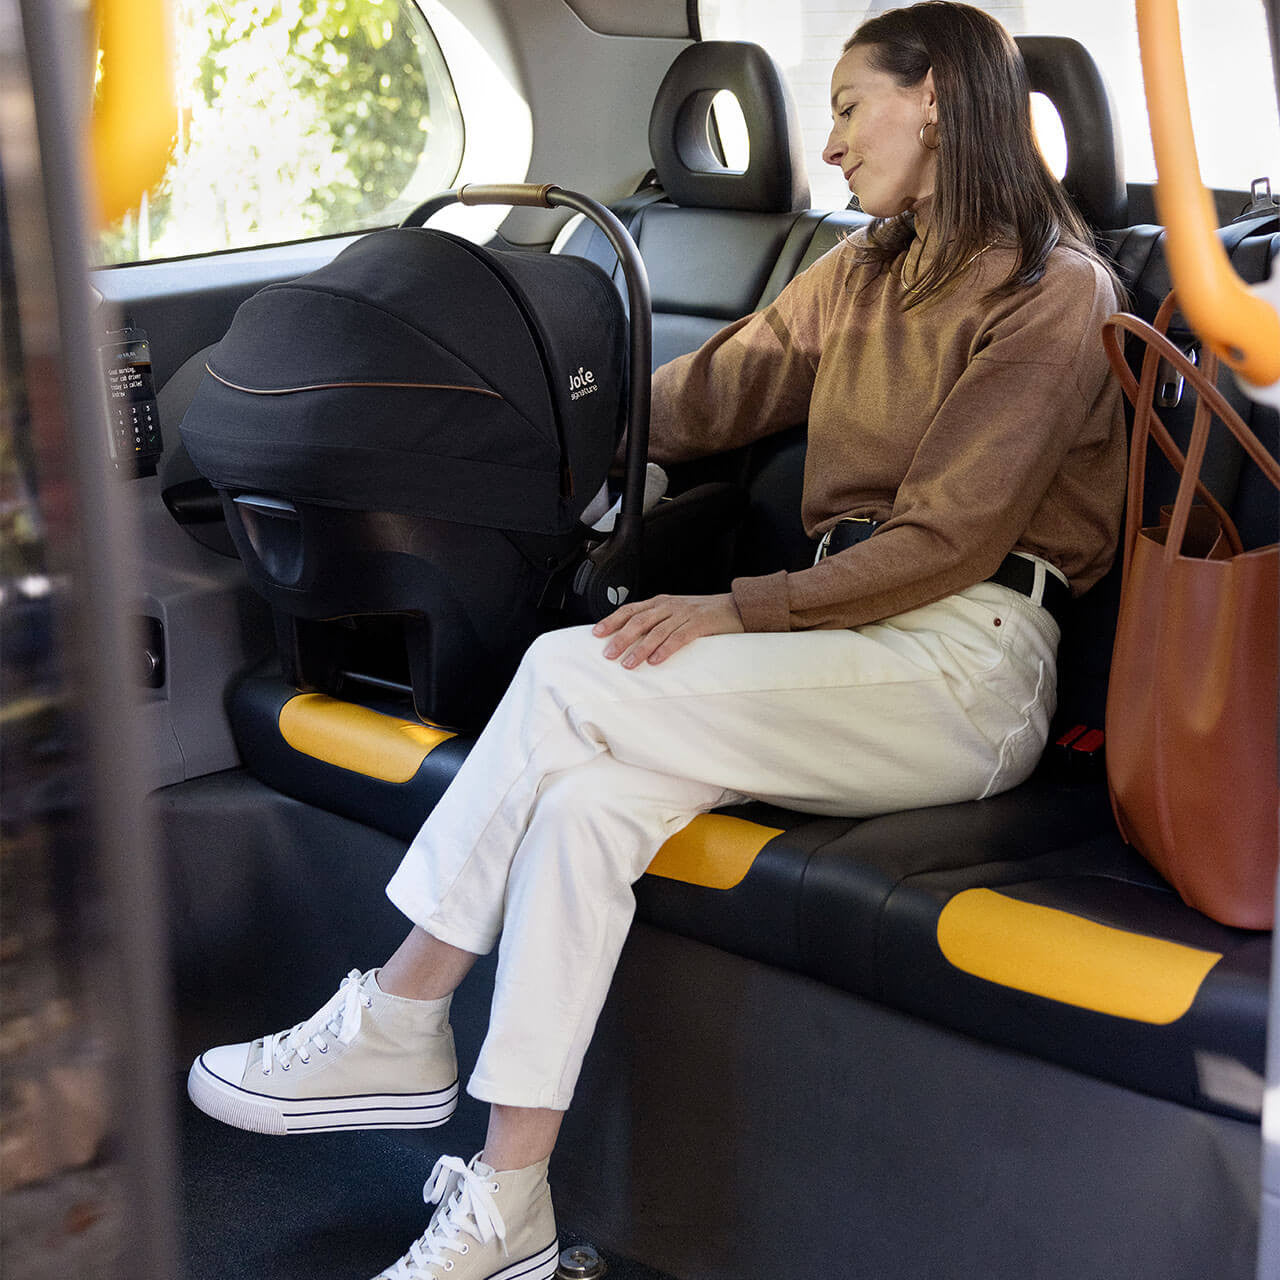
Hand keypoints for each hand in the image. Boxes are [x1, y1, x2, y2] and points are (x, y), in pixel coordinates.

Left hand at [593, 593, 744, 667]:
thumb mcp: (676, 613)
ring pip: (656, 631)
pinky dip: (666, 649)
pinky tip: (656, 660)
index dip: (612, 620)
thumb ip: (657, 622)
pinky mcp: (700, 624)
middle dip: (621, 637)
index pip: (631, 609)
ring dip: (640, 648)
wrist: (735, 607)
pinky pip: (679, 637)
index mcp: (661, 602)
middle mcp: (669, 606)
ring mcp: (684, 614)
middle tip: (609, 653)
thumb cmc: (704, 614)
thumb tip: (632, 641)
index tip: (597, 632)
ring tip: (629, 663)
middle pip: (639, 621)